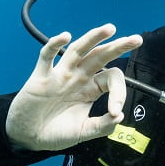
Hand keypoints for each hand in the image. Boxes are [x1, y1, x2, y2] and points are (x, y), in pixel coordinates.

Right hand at [5, 24, 142, 151]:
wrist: (28, 137)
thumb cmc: (55, 132)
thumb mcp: (83, 132)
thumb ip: (102, 126)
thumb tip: (120, 117)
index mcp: (90, 89)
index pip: (111, 79)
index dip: (119, 92)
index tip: (115, 111)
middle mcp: (78, 77)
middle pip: (100, 56)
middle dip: (118, 47)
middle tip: (136, 40)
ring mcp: (60, 75)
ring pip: (78, 50)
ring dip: (93, 38)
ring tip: (110, 29)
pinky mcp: (41, 77)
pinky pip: (47, 56)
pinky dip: (54, 44)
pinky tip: (65, 36)